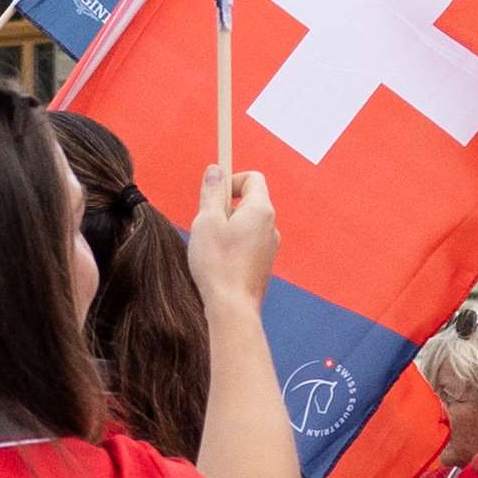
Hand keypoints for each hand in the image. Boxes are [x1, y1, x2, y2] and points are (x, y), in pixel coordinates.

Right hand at [185, 165, 277, 310]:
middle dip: (225, 205)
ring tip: (211, 245)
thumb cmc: (218, 264)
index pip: (253, 178)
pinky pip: (248, 242)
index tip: (213, 193)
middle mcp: (271, 226)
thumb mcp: (207, 221)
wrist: (232, 307)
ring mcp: (269, 246)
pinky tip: (218, 261)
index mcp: (260, 210)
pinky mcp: (263, 263)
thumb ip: (212, 192)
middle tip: (206, 223)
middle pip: (249, 200)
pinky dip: (233, 244)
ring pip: (246, 223)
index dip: (231, 179)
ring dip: (227, 226)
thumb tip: (215, 170)